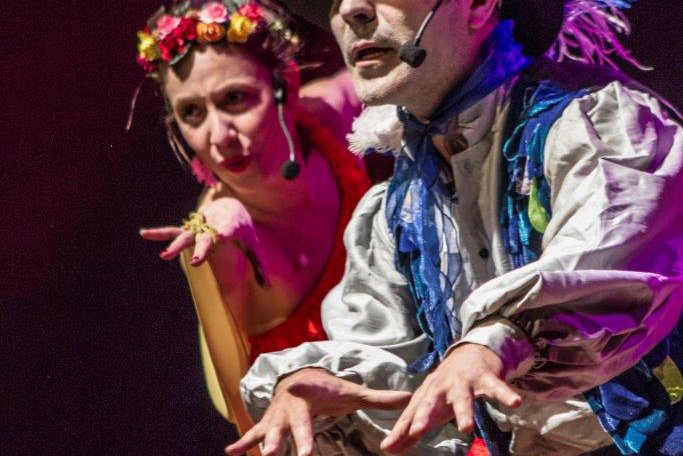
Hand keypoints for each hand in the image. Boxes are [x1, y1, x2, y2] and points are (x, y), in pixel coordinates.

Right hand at [139, 197, 257, 267]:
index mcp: (228, 229)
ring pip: (185, 234)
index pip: (222, 235)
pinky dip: (160, 232)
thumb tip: (268, 289)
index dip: (217, 239)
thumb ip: (260, 266)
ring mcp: (199, 227)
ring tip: (163, 255)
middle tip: (194, 261)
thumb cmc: (243, 230)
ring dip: (174, 243)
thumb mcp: (253, 246)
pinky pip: (174, 230)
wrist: (231, 205)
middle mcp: (211, 227)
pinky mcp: (191, 227)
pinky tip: (144, 234)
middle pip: (203, 238)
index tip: (209, 248)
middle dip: (198, 248)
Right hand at [225, 368, 410, 455]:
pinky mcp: (268, 423)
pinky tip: (230, 451)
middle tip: (278, 454)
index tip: (301, 415)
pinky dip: (242, 442)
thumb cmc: (328, 389)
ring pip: (270, 430)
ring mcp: (277, 415)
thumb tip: (410, 397)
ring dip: (263, 443)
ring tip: (257, 455)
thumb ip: (379, 397)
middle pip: (287, 424)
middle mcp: (290, 405)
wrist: (300, 377)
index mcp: (310, 396)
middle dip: (283, 438)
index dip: (305, 415)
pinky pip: (255, 433)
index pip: (308, 408)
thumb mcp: (352, 392)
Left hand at [380, 343, 521, 453]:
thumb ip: (409, 427)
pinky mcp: (485, 377)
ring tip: (466, 428)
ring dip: (464, 412)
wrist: (471, 351)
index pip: (411, 414)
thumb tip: (388, 448)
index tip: (389, 446)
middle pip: (430, 402)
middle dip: (424, 416)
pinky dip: (505, 394)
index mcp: (426, 394)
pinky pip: (496, 387)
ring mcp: (463, 381)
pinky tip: (515, 402)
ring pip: (463, 398)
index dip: (401, 430)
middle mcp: (442, 387)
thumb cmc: (446, 385)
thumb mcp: (427, 404)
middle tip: (417, 431)